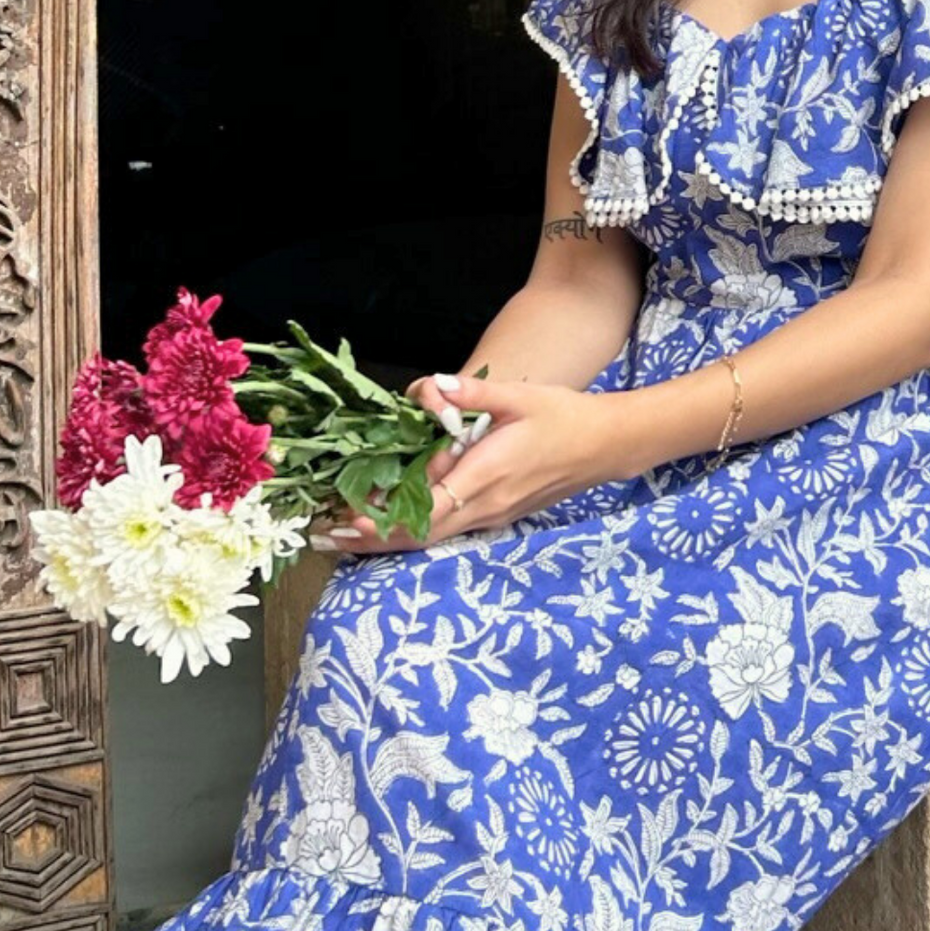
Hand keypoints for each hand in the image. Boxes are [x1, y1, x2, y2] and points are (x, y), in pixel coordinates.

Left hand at [315, 373, 614, 553]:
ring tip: (343, 537)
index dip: (381, 520)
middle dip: (370, 539)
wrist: (606, 446)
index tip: (344, 519)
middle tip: (324, 537)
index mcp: (485, 476)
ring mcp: (492, 516)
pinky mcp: (497, 516)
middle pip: (419, 534)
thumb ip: (470, 394)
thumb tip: (429, 390)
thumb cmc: (563, 417)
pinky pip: (447, 530)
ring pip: (432, 538)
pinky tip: (386, 525)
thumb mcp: (518, 396)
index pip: (424, 509)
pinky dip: (413, 532)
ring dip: (387, 540)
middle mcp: (485, 506)